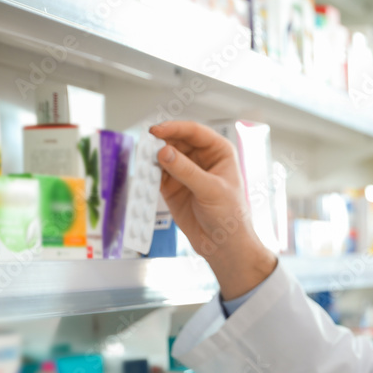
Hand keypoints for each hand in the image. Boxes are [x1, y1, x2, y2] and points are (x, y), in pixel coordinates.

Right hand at [149, 121, 277, 299]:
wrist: (223, 244)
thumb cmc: (230, 215)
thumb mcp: (211, 190)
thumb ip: (186, 171)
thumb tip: (164, 152)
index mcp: (219, 152)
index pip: (195, 132)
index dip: (175, 128)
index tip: (157, 131)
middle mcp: (201, 158)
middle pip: (176, 140)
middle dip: (160, 141)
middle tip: (145, 145)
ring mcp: (185, 171)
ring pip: (164, 155)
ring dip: (152, 157)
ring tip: (141, 159)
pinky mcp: (172, 186)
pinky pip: (156, 174)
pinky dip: (148, 173)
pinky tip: (143, 174)